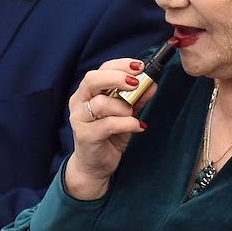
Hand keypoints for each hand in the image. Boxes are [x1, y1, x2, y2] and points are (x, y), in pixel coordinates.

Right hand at [65, 59, 156, 198]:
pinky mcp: (85, 135)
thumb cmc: (109, 134)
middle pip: (93, 80)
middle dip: (117, 78)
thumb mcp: (127, 113)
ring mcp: (80, 119)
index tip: (140, 67)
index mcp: (88, 92)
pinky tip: (138, 126)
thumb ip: (138, 98)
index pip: (101, 70)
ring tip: (133, 114)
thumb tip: (152, 84)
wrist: (95, 165)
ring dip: (123, 106)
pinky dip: (127, 123)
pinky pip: (108, 124)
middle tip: (136, 84)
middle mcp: (79, 102)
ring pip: (100, 103)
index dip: (121, 66)